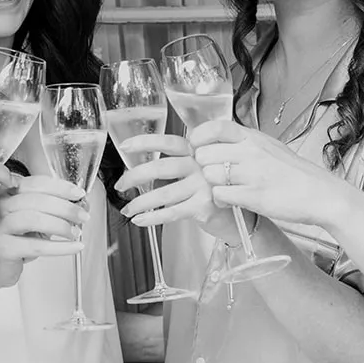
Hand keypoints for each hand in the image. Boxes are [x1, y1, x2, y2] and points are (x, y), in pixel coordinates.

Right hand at [0, 175, 87, 293]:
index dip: (60, 187)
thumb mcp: (35, 219)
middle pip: (36, 200)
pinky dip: (60, 247)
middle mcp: (0, 205)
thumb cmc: (14, 240)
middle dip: (65, 207)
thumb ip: (54, 209)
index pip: (36, 183)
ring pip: (34, 219)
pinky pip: (35, 245)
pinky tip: (74, 247)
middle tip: (83, 216)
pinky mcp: (2, 248)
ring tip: (75, 232)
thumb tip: (82, 205)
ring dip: (61, 225)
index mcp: (8, 192)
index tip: (79, 194)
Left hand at [114, 129, 235, 241]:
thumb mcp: (202, 169)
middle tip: (119, 185)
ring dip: (140, 203)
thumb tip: (143, 170)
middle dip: (134, 177)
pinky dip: (152, 218)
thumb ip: (180, 164)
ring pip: (163, 194)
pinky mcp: (204, 206)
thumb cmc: (216, 190)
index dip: (145, 142)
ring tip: (126, 208)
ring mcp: (203, 186)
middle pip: (161, 167)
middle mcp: (201, 165)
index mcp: (197, 152)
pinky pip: (171, 212)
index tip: (124, 145)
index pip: (168, 142)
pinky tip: (140, 220)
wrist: (244, 214)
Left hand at [191, 118, 347, 229]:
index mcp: (253, 137)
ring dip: (212, 184)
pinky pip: (220, 195)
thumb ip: (244, 141)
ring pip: (210, 175)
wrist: (321, 195)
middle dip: (204, 166)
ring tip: (224, 188)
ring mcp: (252, 174)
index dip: (199, 137)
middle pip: (205, 154)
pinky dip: (220, 200)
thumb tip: (217, 138)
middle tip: (214, 174)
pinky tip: (230, 201)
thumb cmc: (295, 173)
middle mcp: (251, 152)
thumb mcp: (269, 147)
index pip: (214, 127)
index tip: (197, 147)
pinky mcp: (254, 196)